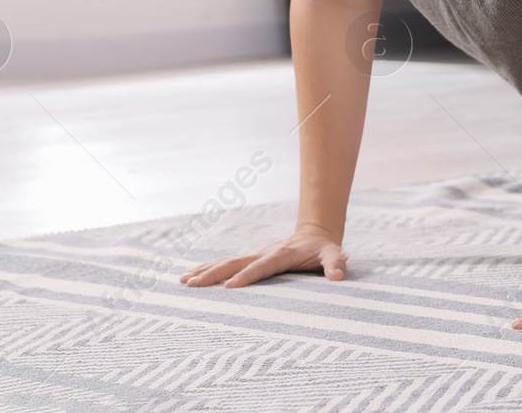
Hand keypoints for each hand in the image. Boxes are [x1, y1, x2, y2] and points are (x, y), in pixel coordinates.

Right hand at [179, 225, 347, 288]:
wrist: (315, 234)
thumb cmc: (324, 249)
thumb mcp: (334, 254)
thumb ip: (336, 264)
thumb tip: (338, 277)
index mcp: (282, 254)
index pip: (262, 267)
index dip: (247, 276)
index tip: (230, 287)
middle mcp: (263, 252)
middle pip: (235, 262)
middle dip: (214, 273)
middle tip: (192, 284)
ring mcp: (254, 254)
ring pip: (226, 261)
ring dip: (205, 270)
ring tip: (183, 281)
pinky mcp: (249, 258)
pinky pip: (225, 263)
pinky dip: (207, 269)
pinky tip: (189, 278)